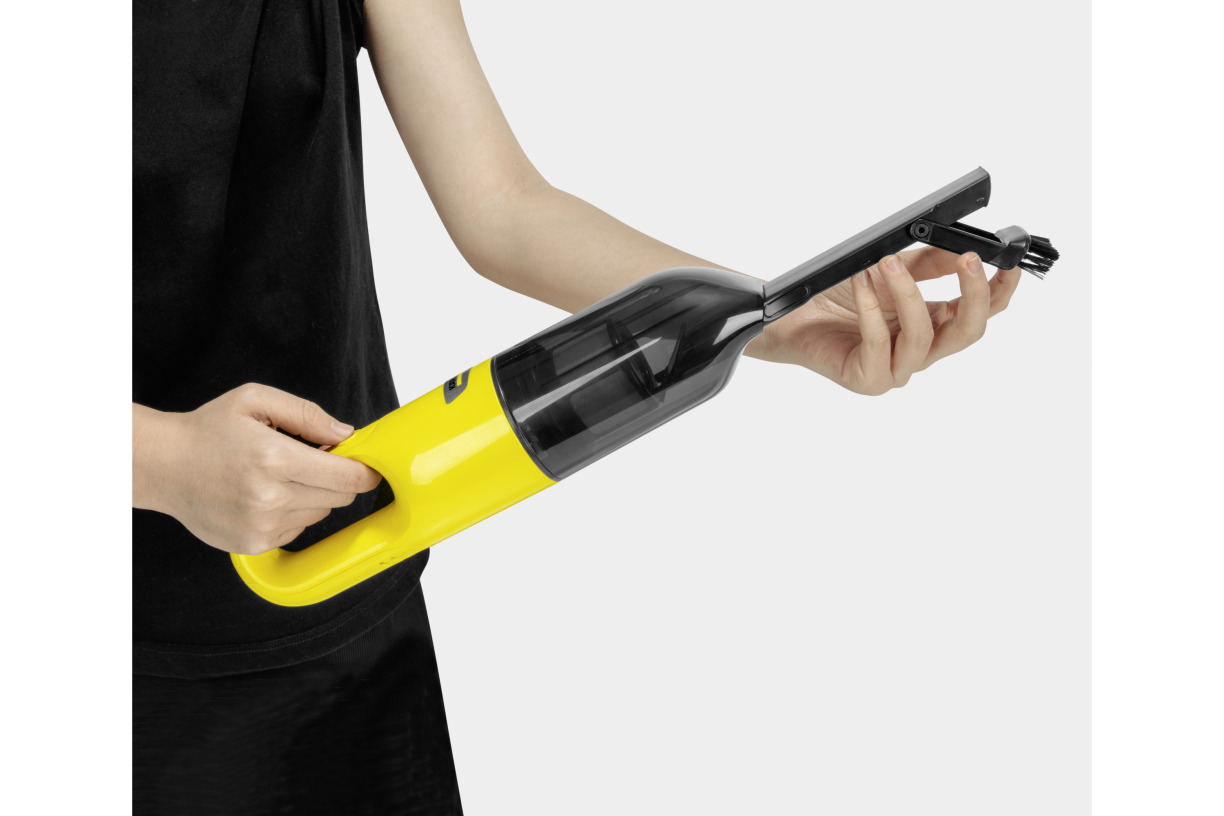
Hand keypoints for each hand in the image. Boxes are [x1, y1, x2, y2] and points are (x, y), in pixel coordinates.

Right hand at [132, 385, 381, 554]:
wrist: (161, 466)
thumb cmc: (208, 430)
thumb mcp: (256, 400)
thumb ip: (307, 414)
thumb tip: (347, 434)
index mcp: (274, 459)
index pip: (347, 477)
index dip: (365, 470)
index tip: (368, 464)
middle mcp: (269, 498)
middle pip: (340, 498)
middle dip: (337, 478)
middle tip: (314, 459)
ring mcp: (261, 526)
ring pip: (320, 514)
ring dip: (314, 495)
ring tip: (280, 475)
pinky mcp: (253, 544)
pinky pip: (297, 530)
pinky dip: (293, 513)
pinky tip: (266, 494)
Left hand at [752, 248, 1022, 394]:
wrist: (793, 318)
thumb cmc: (838, 297)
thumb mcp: (889, 270)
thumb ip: (927, 263)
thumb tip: (960, 248)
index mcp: (934, 326)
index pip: (979, 313)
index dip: (999, 291)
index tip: (1008, 263)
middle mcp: (921, 351)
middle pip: (967, 332)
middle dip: (972, 294)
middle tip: (967, 259)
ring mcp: (897, 369)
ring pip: (923, 335)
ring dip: (907, 293)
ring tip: (886, 263)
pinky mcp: (868, 379)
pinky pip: (880, 344)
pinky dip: (871, 308)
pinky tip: (863, 282)